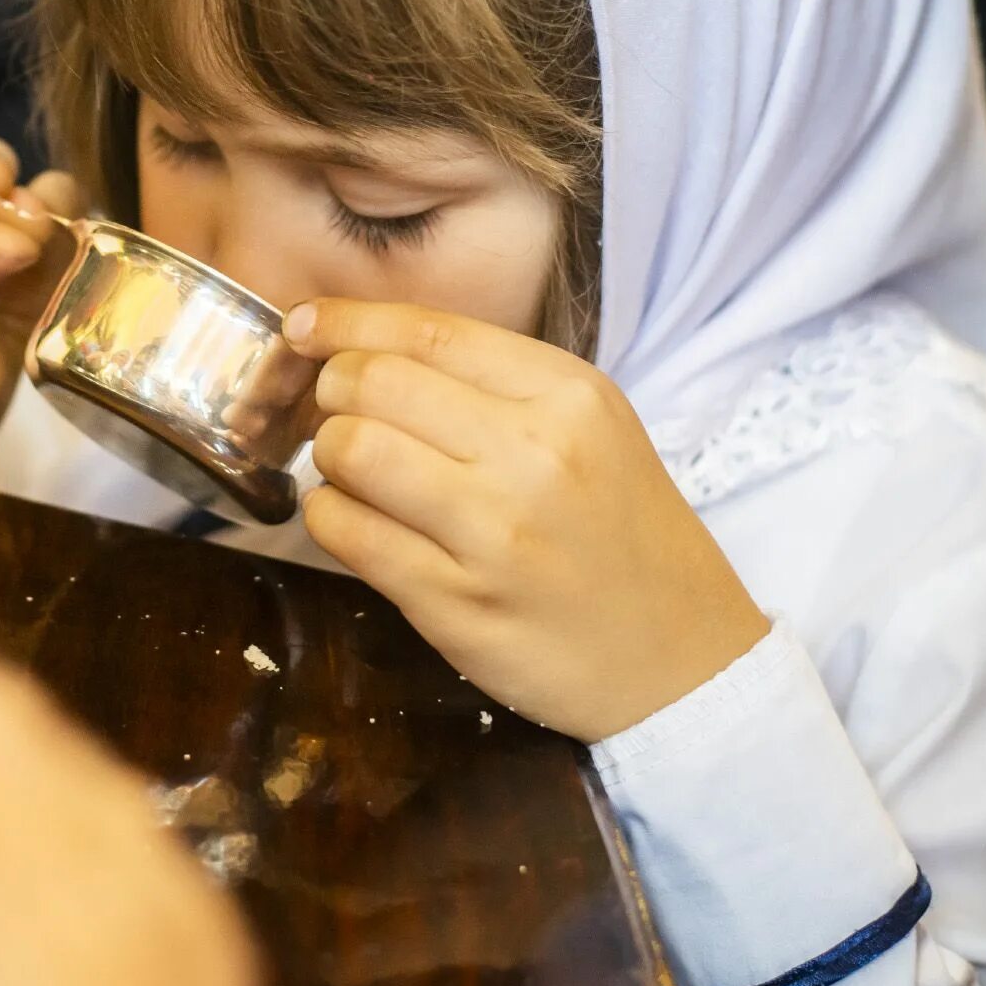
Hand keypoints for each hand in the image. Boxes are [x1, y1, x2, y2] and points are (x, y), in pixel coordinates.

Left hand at [284, 300, 767, 741]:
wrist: (681, 662)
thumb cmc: (621, 535)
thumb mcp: (591, 429)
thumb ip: (492, 382)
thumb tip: (365, 344)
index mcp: (568, 395)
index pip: (426, 330)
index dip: (346, 322)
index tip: (305, 328)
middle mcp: (533, 454)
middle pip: (373, 383)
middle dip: (332, 393)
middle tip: (337, 414)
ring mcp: (492, 533)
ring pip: (350, 451)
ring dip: (329, 456)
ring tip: (354, 473)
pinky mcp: (454, 603)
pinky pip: (346, 533)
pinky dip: (329, 517)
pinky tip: (356, 522)